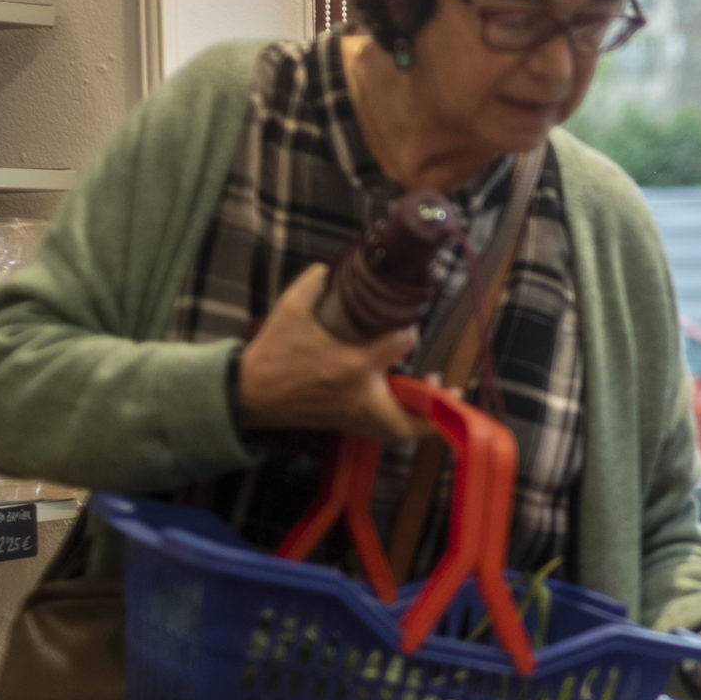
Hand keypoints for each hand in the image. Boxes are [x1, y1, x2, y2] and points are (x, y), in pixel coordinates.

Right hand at [234, 263, 424, 440]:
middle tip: (451, 388)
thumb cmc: (272, 353)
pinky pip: (383, 432)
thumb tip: (326, 268)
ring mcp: (353, 415)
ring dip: (422, 419)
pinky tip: (409, 407)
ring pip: (398, 430)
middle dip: (434, 406)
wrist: (249, 394)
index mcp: (351, 364)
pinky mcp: (345, 424)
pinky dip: (401, 423)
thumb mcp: (289, 311)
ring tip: (438, 397)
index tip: (410, 329)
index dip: (409, 335)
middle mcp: (359, 396)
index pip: (399, 347)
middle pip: (408, 415)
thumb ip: (310, 286)